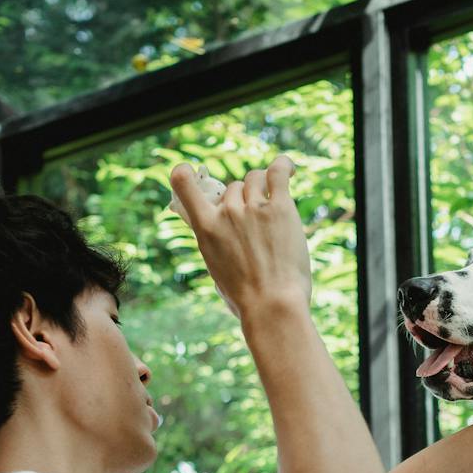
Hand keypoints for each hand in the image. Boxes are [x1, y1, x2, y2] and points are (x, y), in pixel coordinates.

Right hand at [169, 156, 312, 318]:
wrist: (271, 305)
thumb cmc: (245, 296)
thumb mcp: (216, 269)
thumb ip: (215, 242)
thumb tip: (219, 232)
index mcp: (205, 227)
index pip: (183, 182)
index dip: (185, 172)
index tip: (190, 171)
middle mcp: (226, 212)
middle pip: (232, 187)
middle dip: (242, 199)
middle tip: (256, 222)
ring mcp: (253, 208)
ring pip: (254, 179)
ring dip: (261, 187)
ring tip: (273, 203)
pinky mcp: (280, 208)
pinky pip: (279, 172)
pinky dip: (284, 166)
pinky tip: (289, 170)